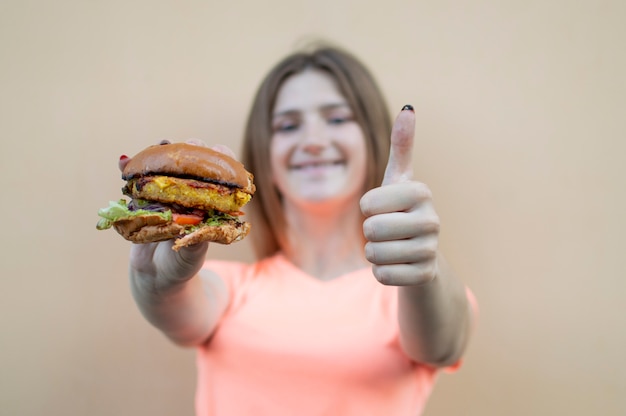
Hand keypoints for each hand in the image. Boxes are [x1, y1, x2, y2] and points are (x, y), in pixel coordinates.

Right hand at [119, 139, 235, 289]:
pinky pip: (136, 181)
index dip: (222, 161)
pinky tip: (123, 161)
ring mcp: (165, 194)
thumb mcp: (192, 254)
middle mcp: (189, 194)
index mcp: (209, 204)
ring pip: (164, 167)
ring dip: (160, 153)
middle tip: (190, 145)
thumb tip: (201, 223)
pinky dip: (128, 169)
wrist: (156, 277)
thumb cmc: (183, 265)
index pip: (220, 176)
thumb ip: (197, 240)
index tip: (220, 152)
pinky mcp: (143, 199)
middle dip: (191, 151)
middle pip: (192, 164)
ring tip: (161, 144)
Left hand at [360, 106, 439, 285]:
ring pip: (374, 254)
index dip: (367, 208)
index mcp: (421, 192)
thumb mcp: (399, 180)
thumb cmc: (402, 211)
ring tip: (392, 246)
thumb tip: (408, 107)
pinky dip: (381, 272)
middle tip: (387, 230)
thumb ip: (401, 146)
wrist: (421, 255)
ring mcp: (431, 250)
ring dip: (374, 253)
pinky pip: (382, 275)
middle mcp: (432, 220)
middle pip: (370, 229)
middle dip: (369, 233)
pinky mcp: (425, 276)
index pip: (367, 203)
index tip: (384, 207)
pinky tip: (398, 265)